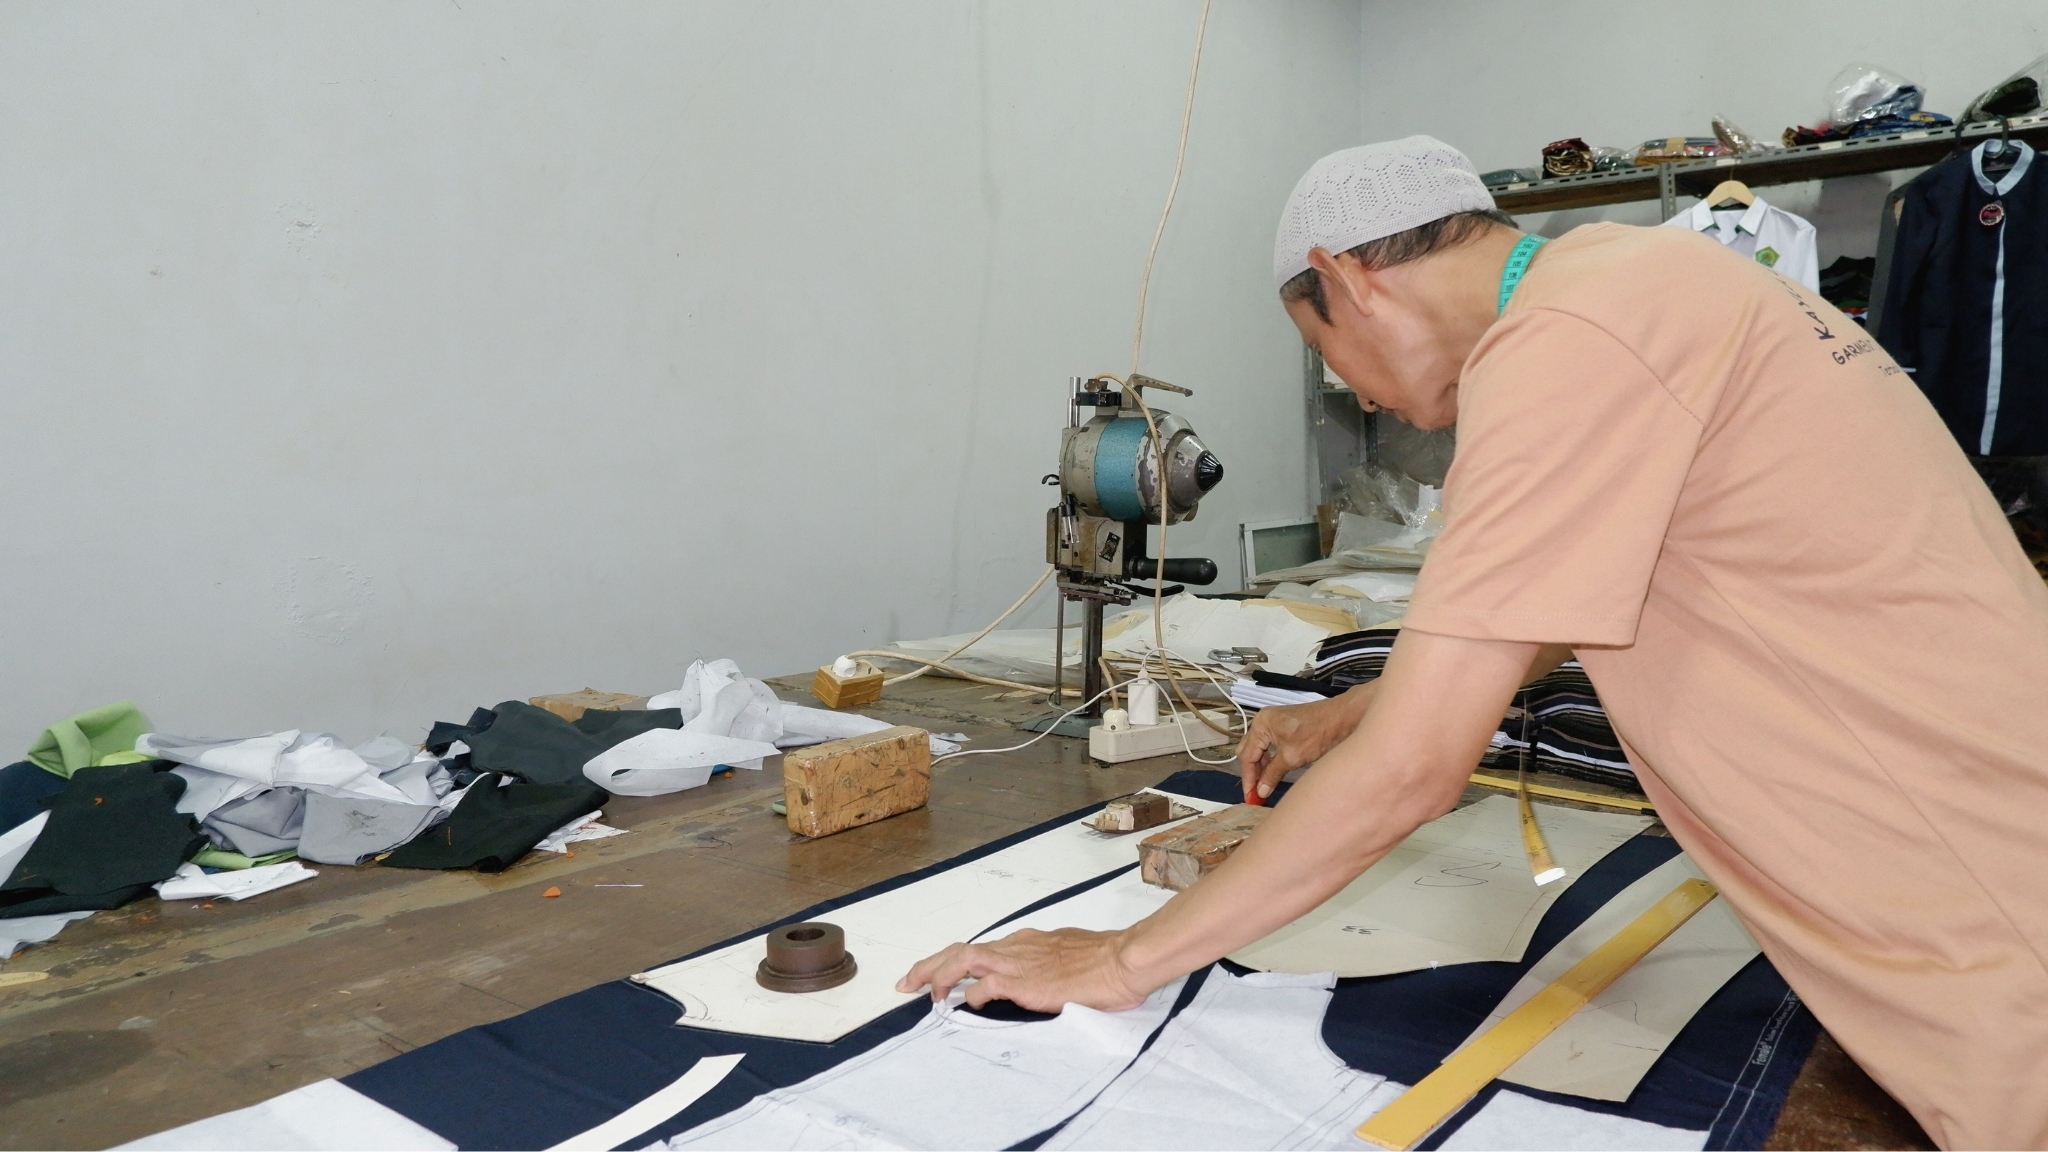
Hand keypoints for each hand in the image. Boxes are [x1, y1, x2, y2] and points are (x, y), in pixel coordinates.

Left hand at [896, 927, 1148, 1011]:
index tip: (938, 976)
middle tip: (906, 982)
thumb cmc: (1105, 961)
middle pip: (960, 949)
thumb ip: (1047, 964)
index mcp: (1027, 942)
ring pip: (962, 960)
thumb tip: (1042, 976)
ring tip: (923, 994)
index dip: (953, 962)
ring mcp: (1019, 962)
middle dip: (929, 965)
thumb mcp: (1068, 956)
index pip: (980, 948)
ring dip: (938, 975)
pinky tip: (968, 1005)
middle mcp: (1016, 947)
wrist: (1124, 960)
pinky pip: (986, 986)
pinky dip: (972, 995)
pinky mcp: (1025, 982)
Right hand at [1238, 683, 1375, 800]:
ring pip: (1259, 749)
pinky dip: (1269, 760)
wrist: (1343, 718)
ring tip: (1264, 787)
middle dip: (1252, 773)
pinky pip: (1269, 746)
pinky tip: (1273, 773)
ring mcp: (1274, 722)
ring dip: (1260, 768)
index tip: (1251, 796)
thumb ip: (1272, 774)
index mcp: (1261, 725)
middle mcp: (1264, 721)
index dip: (1248, 779)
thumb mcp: (1292, 757)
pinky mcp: (1284, 727)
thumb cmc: (1319, 732)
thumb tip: (1261, 791)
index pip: (1247, 756)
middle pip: (1249, 751)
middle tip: (1256, 794)